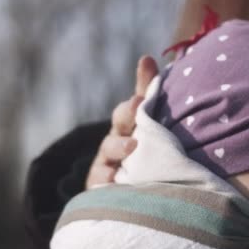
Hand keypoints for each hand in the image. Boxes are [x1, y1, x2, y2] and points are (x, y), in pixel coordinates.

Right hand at [85, 55, 158, 188]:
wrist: (114, 177)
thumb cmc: (134, 138)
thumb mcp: (140, 116)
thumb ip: (146, 89)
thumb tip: (148, 58)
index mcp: (124, 127)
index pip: (126, 115)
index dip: (131, 109)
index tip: (138, 101)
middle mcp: (111, 147)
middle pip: (114, 141)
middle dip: (122, 139)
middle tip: (135, 138)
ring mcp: (104, 169)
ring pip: (106, 165)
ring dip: (117, 162)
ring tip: (129, 160)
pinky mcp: (100, 191)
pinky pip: (100, 191)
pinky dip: (105, 189)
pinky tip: (112, 187)